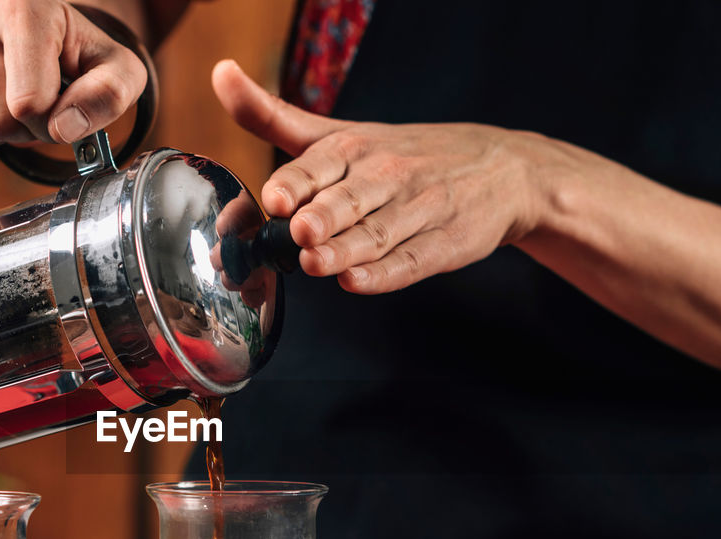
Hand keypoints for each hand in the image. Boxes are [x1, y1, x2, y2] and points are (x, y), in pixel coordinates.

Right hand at [0, 0, 147, 170]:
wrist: (42, 32)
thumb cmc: (80, 54)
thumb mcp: (116, 69)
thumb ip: (109, 95)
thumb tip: (65, 128)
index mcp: (24, 7)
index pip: (28, 102)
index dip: (52, 123)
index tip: (61, 106)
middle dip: (22, 131)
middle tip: (35, 110)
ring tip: (7, 110)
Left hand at [211, 59, 552, 293]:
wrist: (500, 169)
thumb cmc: (404, 155)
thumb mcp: (340, 131)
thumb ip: (275, 116)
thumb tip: (220, 74)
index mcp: (354, 148)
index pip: (318, 164)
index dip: (295, 183)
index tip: (274, 198)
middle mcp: (386, 175)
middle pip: (347, 201)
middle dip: (322, 216)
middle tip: (300, 231)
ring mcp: (418, 210)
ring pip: (377, 234)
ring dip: (347, 250)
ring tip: (317, 262)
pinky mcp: (444, 245)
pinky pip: (411, 262)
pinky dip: (384, 274)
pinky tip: (357, 282)